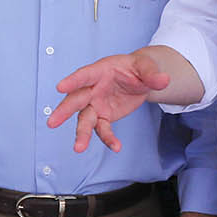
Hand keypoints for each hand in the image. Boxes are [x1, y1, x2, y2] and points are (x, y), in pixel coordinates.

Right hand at [51, 52, 171, 152]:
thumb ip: (152, 74)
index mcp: (99, 71)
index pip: (84, 75)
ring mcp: (96, 104)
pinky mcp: (103, 116)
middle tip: (52, 122)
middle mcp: (92, 88)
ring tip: (78, 148)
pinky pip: (103, 129)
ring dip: (81, 134)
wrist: (141, 79)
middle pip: (76, 100)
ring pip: (85, 120)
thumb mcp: (146, 67)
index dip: (72, 81)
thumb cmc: (138, 68)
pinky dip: (108, 139)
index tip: (60, 87)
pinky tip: (116, 147)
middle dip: (64, 111)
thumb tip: (163, 81)